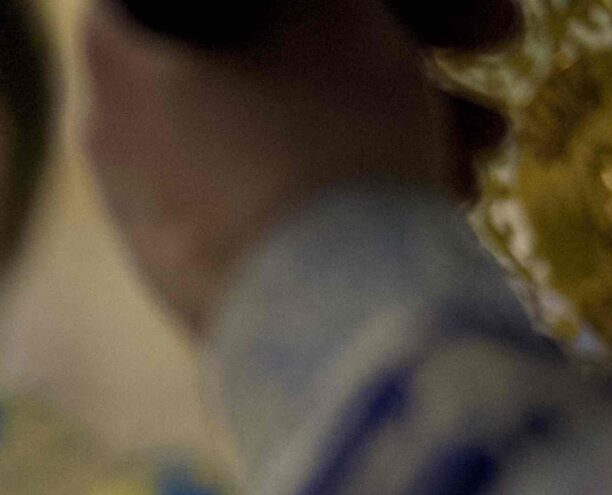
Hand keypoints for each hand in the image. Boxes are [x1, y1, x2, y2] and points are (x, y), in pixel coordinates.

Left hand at [82, 1, 465, 333]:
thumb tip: (316, 4)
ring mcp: (149, 217)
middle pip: (257, 52)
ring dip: (391, 111)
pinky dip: (351, 180)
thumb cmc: (332, 149)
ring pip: (283, 126)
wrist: (323, 343)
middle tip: (499, 38)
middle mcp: (112, 143)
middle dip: (384, 41)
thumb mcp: (345, 21)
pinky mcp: (194, 280)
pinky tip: (450, 193)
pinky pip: (277, 197)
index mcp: (118, 65)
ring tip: (489, 141)